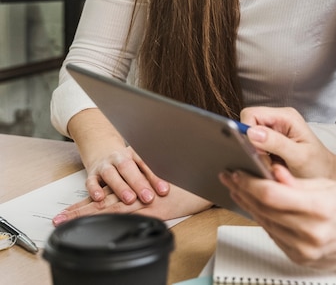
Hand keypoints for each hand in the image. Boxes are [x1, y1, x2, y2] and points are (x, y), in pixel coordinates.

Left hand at [52, 182, 211, 225]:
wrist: (206, 185)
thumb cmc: (189, 186)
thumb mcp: (165, 186)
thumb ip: (148, 189)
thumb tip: (138, 195)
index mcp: (137, 187)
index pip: (109, 195)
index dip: (88, 201)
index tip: (69, 210)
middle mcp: (136, 192)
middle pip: (103, 201)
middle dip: (79, 210)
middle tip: (58, 219)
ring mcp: (142, 200)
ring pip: (108, 206)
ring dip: (85, 213)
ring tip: (64, 221)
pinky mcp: (152, 207)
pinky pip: (125, 211)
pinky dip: (108, 215)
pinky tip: (95, 219)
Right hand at [82, 144, 169, 205]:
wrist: (102, 151)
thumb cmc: (125, 163)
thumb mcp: (139, 165)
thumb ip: (151, 176)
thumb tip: (169, 189)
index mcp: (134, 154)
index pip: (146, 164)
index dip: (156, 177)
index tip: (164, 190)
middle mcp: (118, 158)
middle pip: (128, 168)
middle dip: (139, 183)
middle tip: (148, 197)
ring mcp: (104, 166)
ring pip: (111, 174)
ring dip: (120, 187)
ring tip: (129, 199)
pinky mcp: (92, 175)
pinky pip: (91, 181)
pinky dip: (94, 189)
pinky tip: (100, 197)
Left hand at [220, 165, 335, 270]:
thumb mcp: (327, 185)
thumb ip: (296, 181)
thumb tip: (273, 172)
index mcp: (318, 208)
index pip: (272, 195)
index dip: (249, 183)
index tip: (237, 172)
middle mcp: (309, 233)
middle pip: (264, 210)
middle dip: (243, 191)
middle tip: (230, 177)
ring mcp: (303, 250)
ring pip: (264, 224)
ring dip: (248, 205)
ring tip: (238, 189)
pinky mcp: (299, 259)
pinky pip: (273, 236)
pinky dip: (263, 219)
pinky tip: (256, 207)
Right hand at [240, 107, 335, 178]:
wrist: (330, 175)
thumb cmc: (319, 166)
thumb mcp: (299, 156)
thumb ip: (276, 143)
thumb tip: (252, 132)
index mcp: (286, 116)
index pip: (251, 114)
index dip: (247, 133)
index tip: (258, 152)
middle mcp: (279, 119)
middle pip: (248, 124)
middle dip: (251, 145)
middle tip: (266, 162)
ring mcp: (275, 130)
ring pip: (249, 137)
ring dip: (255, 153)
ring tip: (272, 166)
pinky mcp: (272, 142)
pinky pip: (254, 146)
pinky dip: (258, 158)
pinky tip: (271, 167)